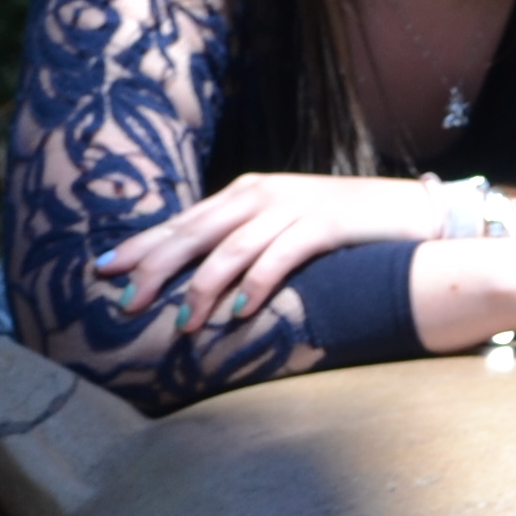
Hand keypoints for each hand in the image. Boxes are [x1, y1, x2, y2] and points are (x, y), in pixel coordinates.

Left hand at [101, 173, 445, 333]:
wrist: (412, 215)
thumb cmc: (345, 232)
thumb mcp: (285, 231)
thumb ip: (244, 246)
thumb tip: (197, 285)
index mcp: (245, 194)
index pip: (182, 222)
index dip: (141, 246)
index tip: (103, 272)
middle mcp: (262, 194)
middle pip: (194, 231)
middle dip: (156, 267)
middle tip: (126, 301)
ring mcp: (294, 205)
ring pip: (231, 245)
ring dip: (203, 286)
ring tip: (182, 321)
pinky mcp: (326, 222)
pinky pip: (282, 253)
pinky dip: (258, 282)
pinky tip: (240, 311)